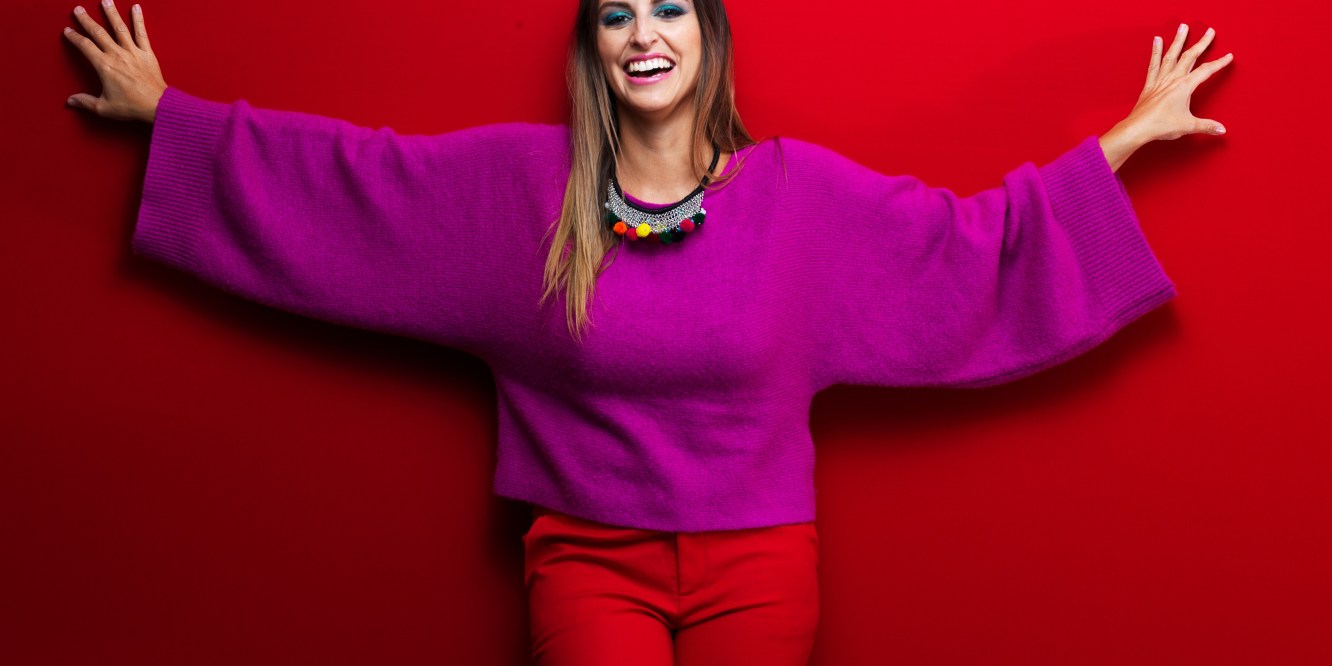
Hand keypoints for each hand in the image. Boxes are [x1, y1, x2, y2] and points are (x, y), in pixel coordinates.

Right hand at [63, 2, 166, 123]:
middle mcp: (117, 55)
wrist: (157, 106)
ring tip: (105, 1)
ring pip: (119, 28)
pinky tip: (136, 8)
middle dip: (86, 20)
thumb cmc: (132, 106)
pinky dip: (139, 20)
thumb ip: (85, 102)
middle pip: (98, 33)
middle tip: (78, 9)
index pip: (85, 46)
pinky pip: (142, 33)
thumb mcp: (104, 107)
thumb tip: (71, 101)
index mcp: (104, 66)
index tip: (68, 31)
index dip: (75, 38)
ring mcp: (133, 52)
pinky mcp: (147, 54)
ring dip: (111, 13)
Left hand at [1120, 23, 1233, 143]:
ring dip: (1178, 40)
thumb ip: (1206, 126)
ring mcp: (1160, 80)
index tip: (1228, 56)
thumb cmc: (1161, 126)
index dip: (1219, 63)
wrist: (1138, 128)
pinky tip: (1157, 40)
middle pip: (1190, 56)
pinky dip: (1155, 51)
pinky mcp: (1149, 84)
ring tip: (1182, 27)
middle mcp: (1173, 79)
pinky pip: (1154, 64)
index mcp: (1184, 87)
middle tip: (1209, 31)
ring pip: (1171, 55)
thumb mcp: (1188, 126)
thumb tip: (1221, 130)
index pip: (1206, 71)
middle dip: (1201, 43)